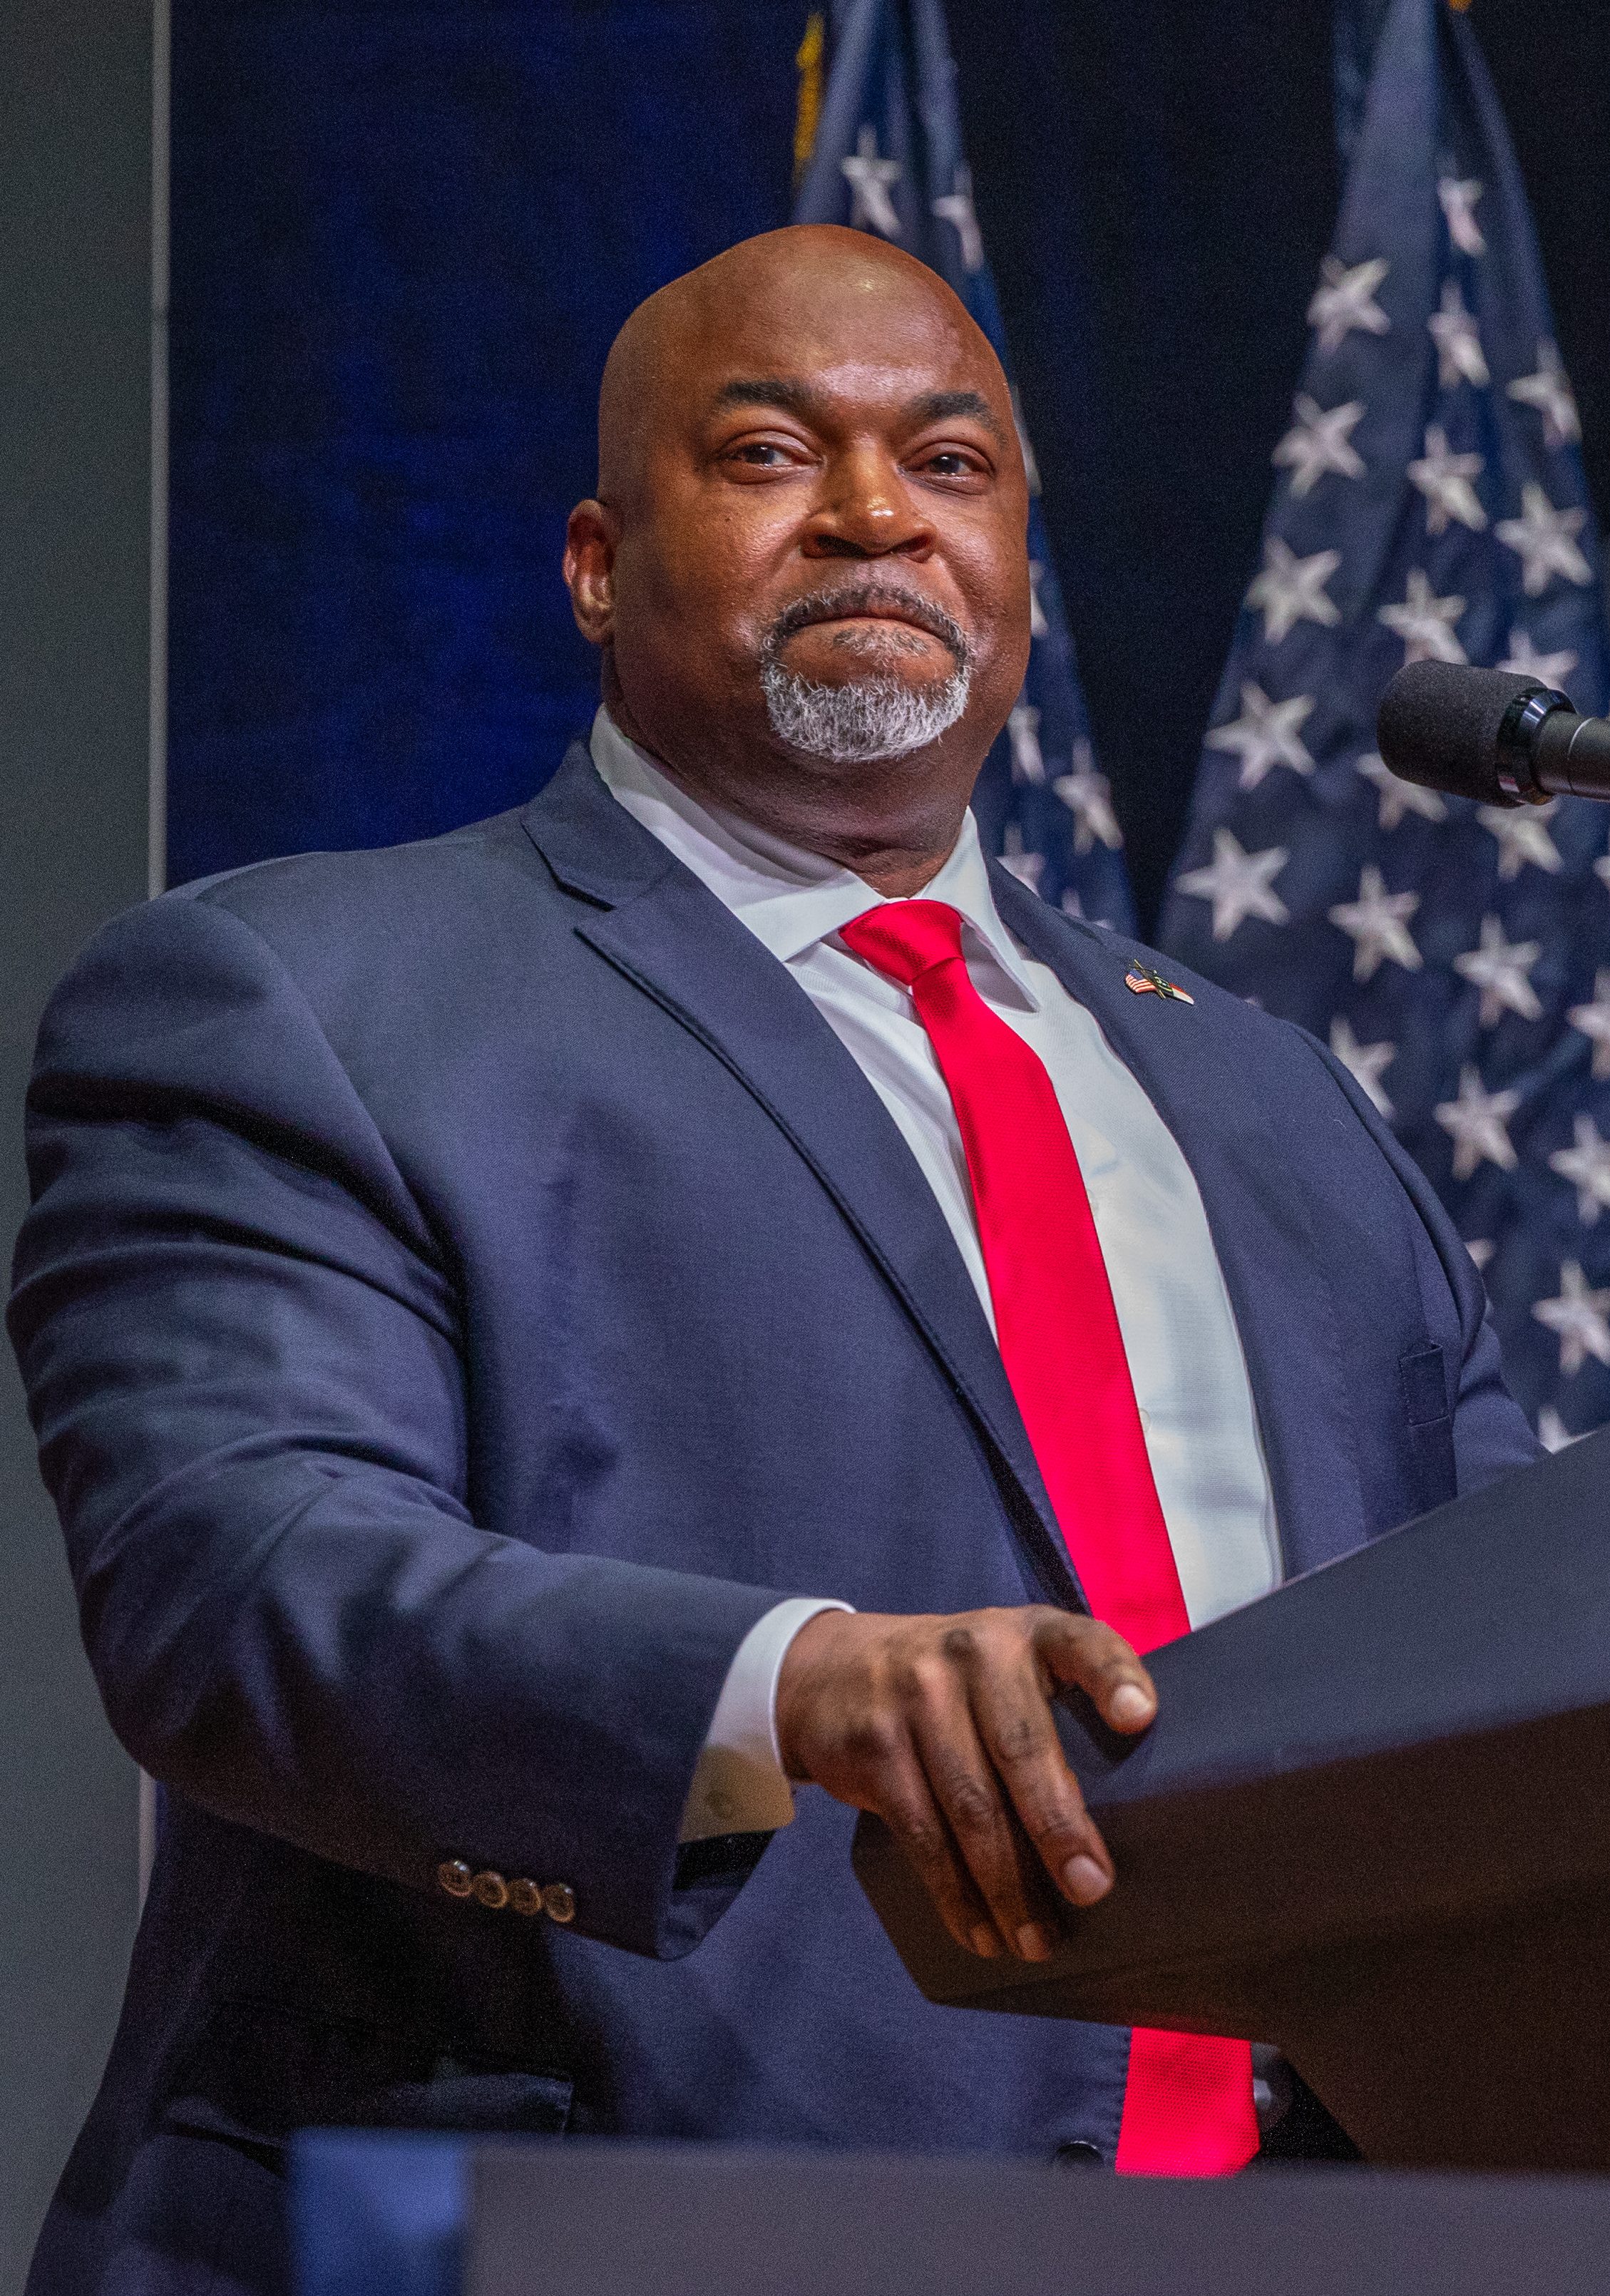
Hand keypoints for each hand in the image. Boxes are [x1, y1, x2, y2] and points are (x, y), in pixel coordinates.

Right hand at [775, 1605, 1155, 1964]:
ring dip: (1007, 1885)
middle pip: (1021, 1748)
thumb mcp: (1004, 1666)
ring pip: (971, 1805)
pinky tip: (980, 1931)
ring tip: (1036, 1941)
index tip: (1139, 1717)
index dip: (1112, 1676)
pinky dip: (954, 1894)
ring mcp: (916, 1697)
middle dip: (1058, 1827)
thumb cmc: (955, 1684)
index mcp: (1026, 1633)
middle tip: (1091, 1889)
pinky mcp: (874, 1747)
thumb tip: (1136, 1820)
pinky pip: (922, 1833)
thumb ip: (1056, 1710)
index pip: (1081, 1643)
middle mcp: (972, 1654)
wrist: (828, 1670)